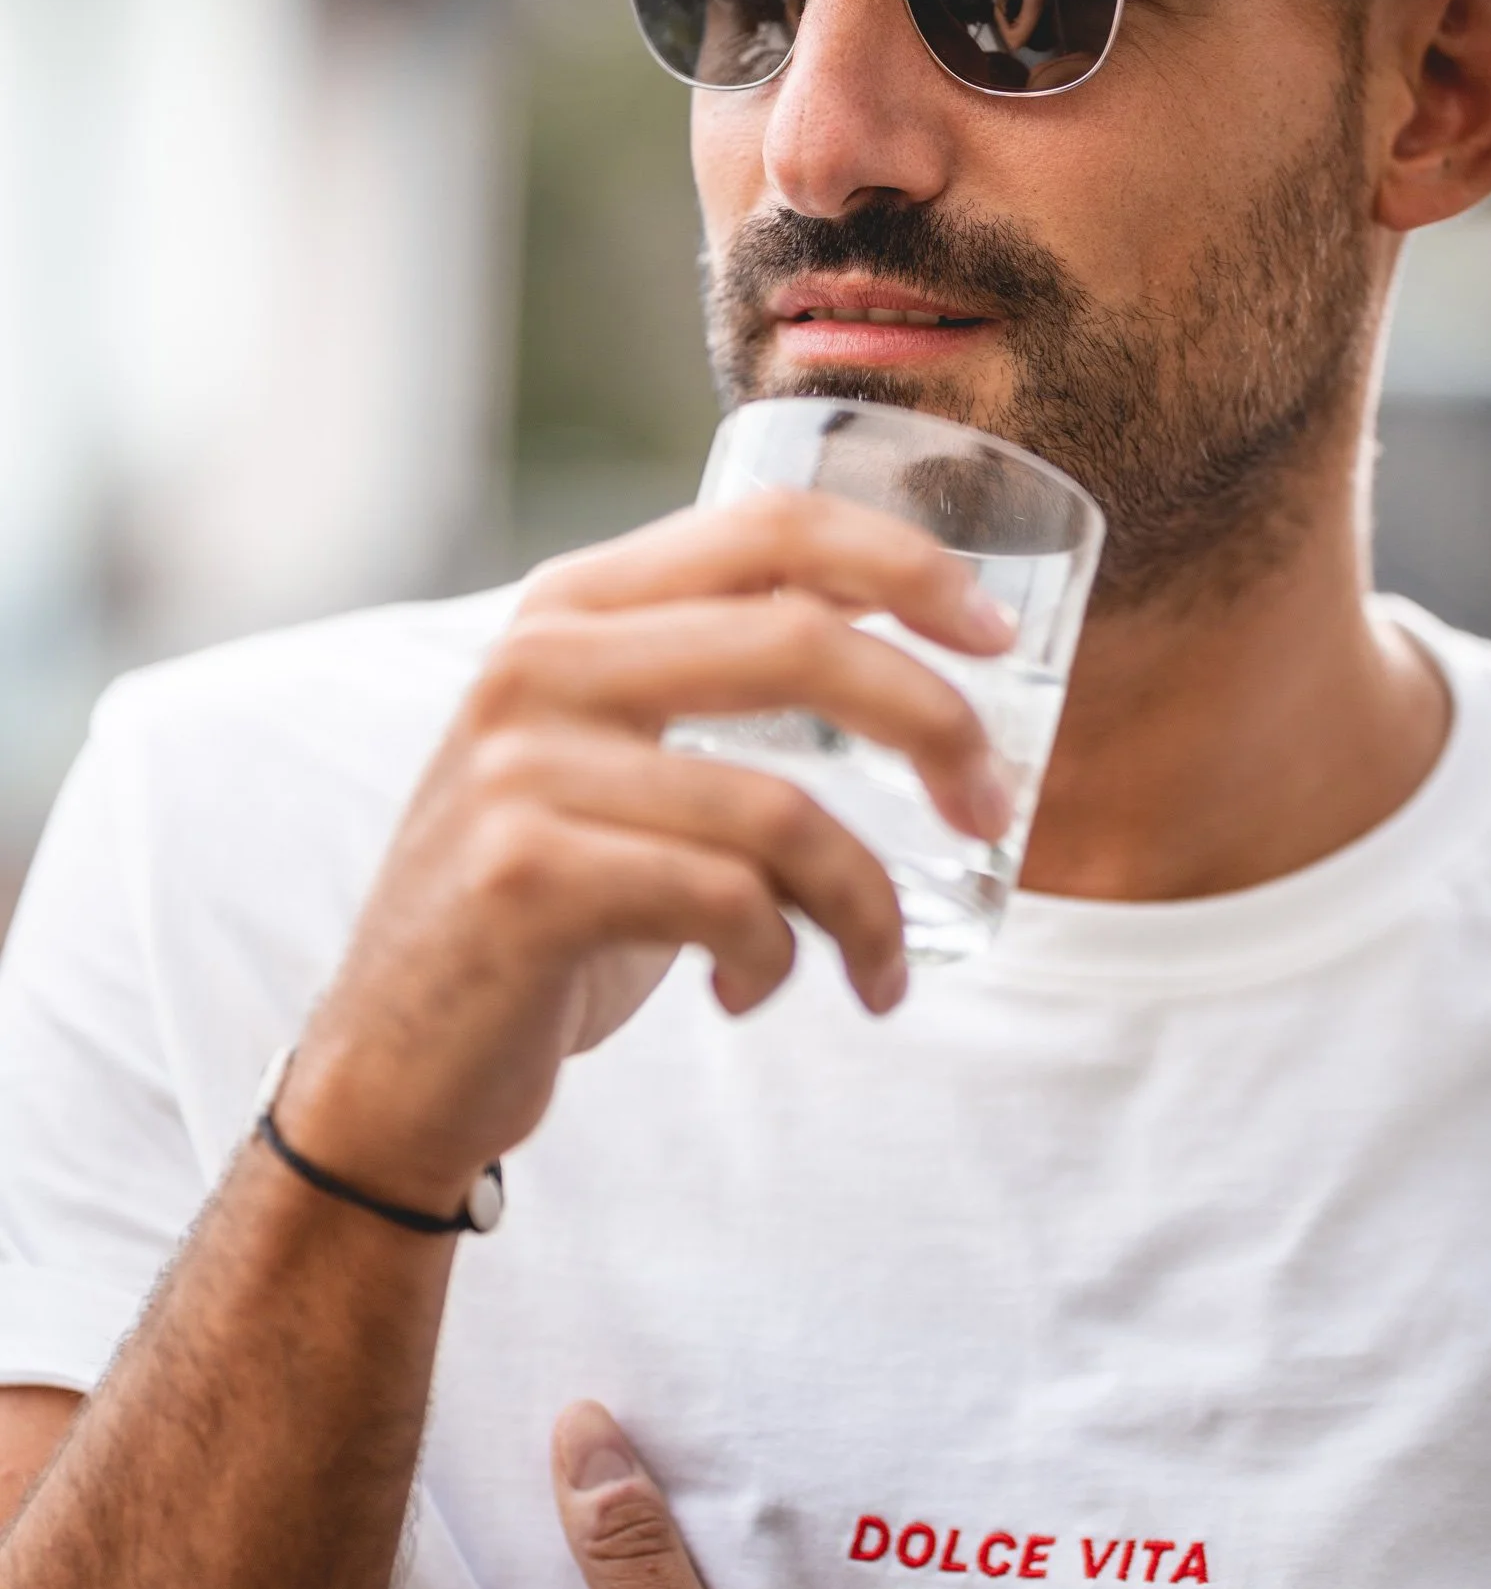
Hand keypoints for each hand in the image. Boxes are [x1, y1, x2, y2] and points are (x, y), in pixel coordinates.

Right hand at [282, 490, 1014, 1208]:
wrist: (394, 1062)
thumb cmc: (547, 907)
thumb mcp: (612, 759)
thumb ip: (707, 681)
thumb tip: (915, 654)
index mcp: (570, 608)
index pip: (768, 526)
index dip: (905, 564)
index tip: (997, 640)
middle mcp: (539, 664)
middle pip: (803, 642)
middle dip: (936, 726)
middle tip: (994, 810)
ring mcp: (522, 769)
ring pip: (783, 811)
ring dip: (868, 907)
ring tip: (878, 967)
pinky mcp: (526, 879)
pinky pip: (730, 901)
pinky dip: (779, 959)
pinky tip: (751, 991)